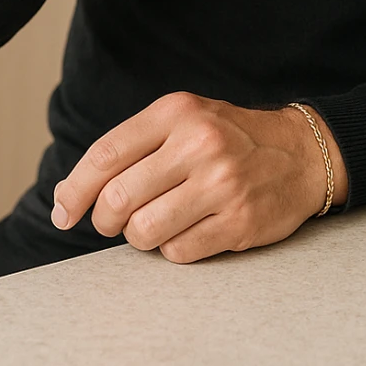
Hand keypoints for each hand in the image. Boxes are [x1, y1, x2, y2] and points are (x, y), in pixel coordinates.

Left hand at [51, 92, 348, 262]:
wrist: (302, 153)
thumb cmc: (230, 138)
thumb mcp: (185, 120)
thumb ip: (131, 147)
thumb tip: (67, 195)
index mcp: (178, 112)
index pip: (106, 155)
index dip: (74, 190)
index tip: (63, 212)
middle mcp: (199, 144)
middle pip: (117, 199)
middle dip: (104, 220)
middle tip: (113, 221)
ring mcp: (222, 185)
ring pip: (142, 232)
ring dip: (139, 236)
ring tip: (156, 222)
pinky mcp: (238, 222)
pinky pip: (177, 252)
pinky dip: (173, 248)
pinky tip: (189, 229)